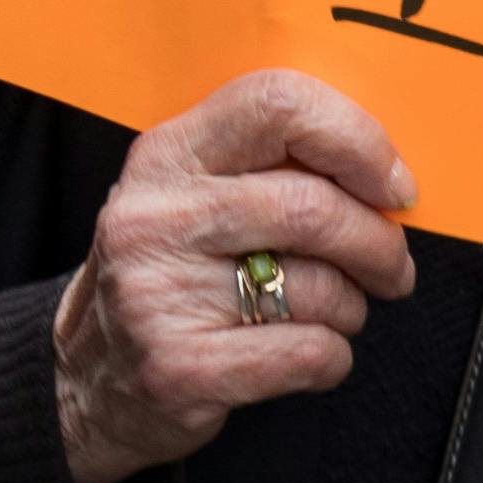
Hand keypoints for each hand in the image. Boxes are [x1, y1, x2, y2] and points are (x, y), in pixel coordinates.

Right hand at [51, 70, 421, 482]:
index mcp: (168, 154)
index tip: (394, 186)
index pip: (277, 104)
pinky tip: (311, 354)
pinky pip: (307, 353)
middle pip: (313, 207)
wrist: (87, 378)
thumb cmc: (176, 272)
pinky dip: (333, 358)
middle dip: (378, 244)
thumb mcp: (199, 195)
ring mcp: (155, 294)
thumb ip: (274, 166)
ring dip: (353, 306)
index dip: (357, 141)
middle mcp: (153, 216)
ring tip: (334, 311)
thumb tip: (389, 173)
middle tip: (393, 268)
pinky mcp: (176, 369)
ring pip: (319, 288)